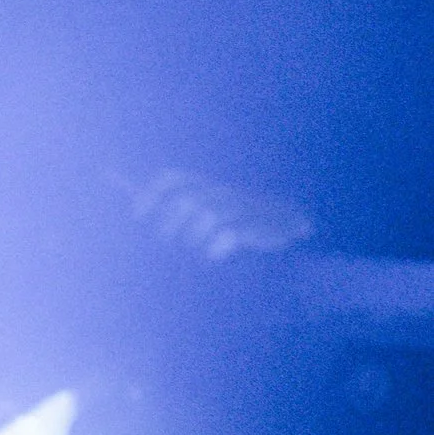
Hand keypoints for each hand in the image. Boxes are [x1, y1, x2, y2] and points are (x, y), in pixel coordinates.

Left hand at [125, 168, 317, 261]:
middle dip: (170, 219)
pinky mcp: (265, 229)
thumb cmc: (249, 236)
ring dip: (194, 235)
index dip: (152, 193)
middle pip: (189, 196)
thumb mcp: (215, 221)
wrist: (297, 246)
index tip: (136, 215)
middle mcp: (228, 195)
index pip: (175, 178)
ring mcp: (247, 210)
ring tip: (198, 249)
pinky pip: (231, 233)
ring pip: (209, 213)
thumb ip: (182, 213)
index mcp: (213, 190)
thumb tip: (141, 206)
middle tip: (167, 239)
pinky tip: (216, 256)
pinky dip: (217, 246)